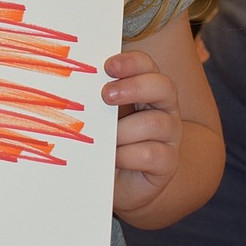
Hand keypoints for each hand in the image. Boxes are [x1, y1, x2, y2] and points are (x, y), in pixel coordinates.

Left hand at [102, 48, 182, 219]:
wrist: (114, 182)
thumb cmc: (104, 141)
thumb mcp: (99, 116)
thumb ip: (95, 99)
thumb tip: (75, 83)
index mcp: (146, 89)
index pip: (146, 66)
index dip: (131, 62)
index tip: (108, 66)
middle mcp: (163, 108)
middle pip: (163, 87)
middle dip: (134, 87)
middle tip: (106, 95)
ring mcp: (170, 135)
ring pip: (156, 123)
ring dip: (124, 130)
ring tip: (106, 138)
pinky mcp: (168, 162)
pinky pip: (152, 153)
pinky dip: (128, 155)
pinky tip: (114, 158)